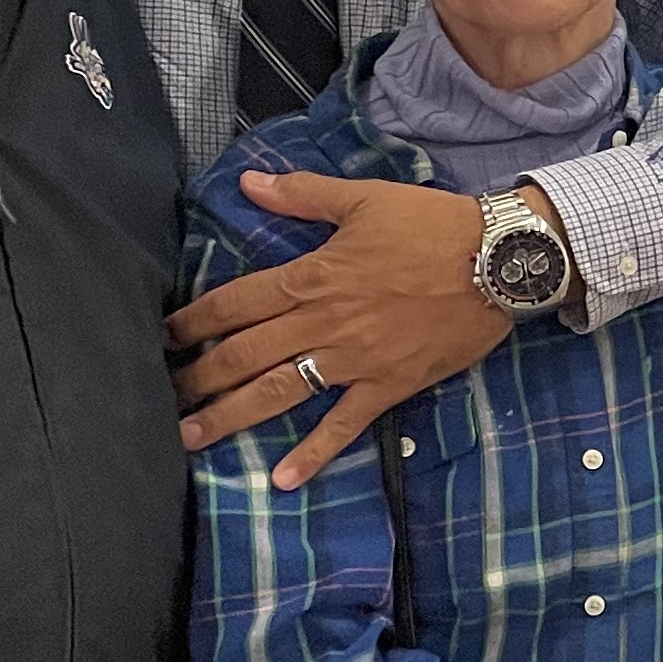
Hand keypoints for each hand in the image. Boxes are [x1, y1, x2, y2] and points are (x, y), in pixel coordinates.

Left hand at [170, 175, 527, 489]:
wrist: (500, 260)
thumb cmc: (432, 225)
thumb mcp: (364, 199)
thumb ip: (301, 195)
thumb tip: (248, 182)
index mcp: (312, 277)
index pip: (236, 303)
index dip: (194, 321)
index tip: (164, 337)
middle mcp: (323, 324)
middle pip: (245, 355)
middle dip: (199, 377)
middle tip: (163, 397)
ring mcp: (354, 360)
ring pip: (280, 392)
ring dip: (232, 416)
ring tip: (191, 438)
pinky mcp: (388, 385)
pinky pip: (344, 424)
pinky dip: (314, 453)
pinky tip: (283, 480)